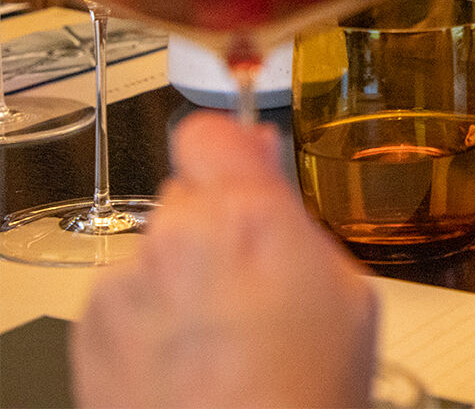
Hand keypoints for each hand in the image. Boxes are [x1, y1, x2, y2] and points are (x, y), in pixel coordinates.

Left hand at [71, 112, 377, 408]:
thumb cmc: (306, 396)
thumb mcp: (345, 290)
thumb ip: (291, 210)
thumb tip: (258, 155)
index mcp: (247, 218)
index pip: (208, 132)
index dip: (228, 146)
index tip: (241, 162)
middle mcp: (176, 241)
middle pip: (187, 194)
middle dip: (214, 222)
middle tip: (250, 279)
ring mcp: (125, 287)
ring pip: (156, 245)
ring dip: (180, 271)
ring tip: (218, 333)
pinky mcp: (90, 331)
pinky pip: (124, 294)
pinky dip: (148, 314)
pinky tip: (186, 359)